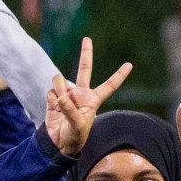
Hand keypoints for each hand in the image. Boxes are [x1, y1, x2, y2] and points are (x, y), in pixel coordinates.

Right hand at [44, 37, 131, 156]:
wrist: (58, 142)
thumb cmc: (74, 136)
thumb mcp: (78, 125)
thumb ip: (70, 110)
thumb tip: (62, 95)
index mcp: (93, 100)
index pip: (110, 86)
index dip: (119, 75)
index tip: (129, 65)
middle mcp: (81, 93)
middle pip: (84, 69)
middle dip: (86, 53)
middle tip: (87, 38)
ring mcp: (67, 93)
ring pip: (59, 81)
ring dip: (59, 90)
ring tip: (61, 106)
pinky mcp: (54, 96)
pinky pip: (51, 91)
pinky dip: (51, 99)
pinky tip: (54, 108)